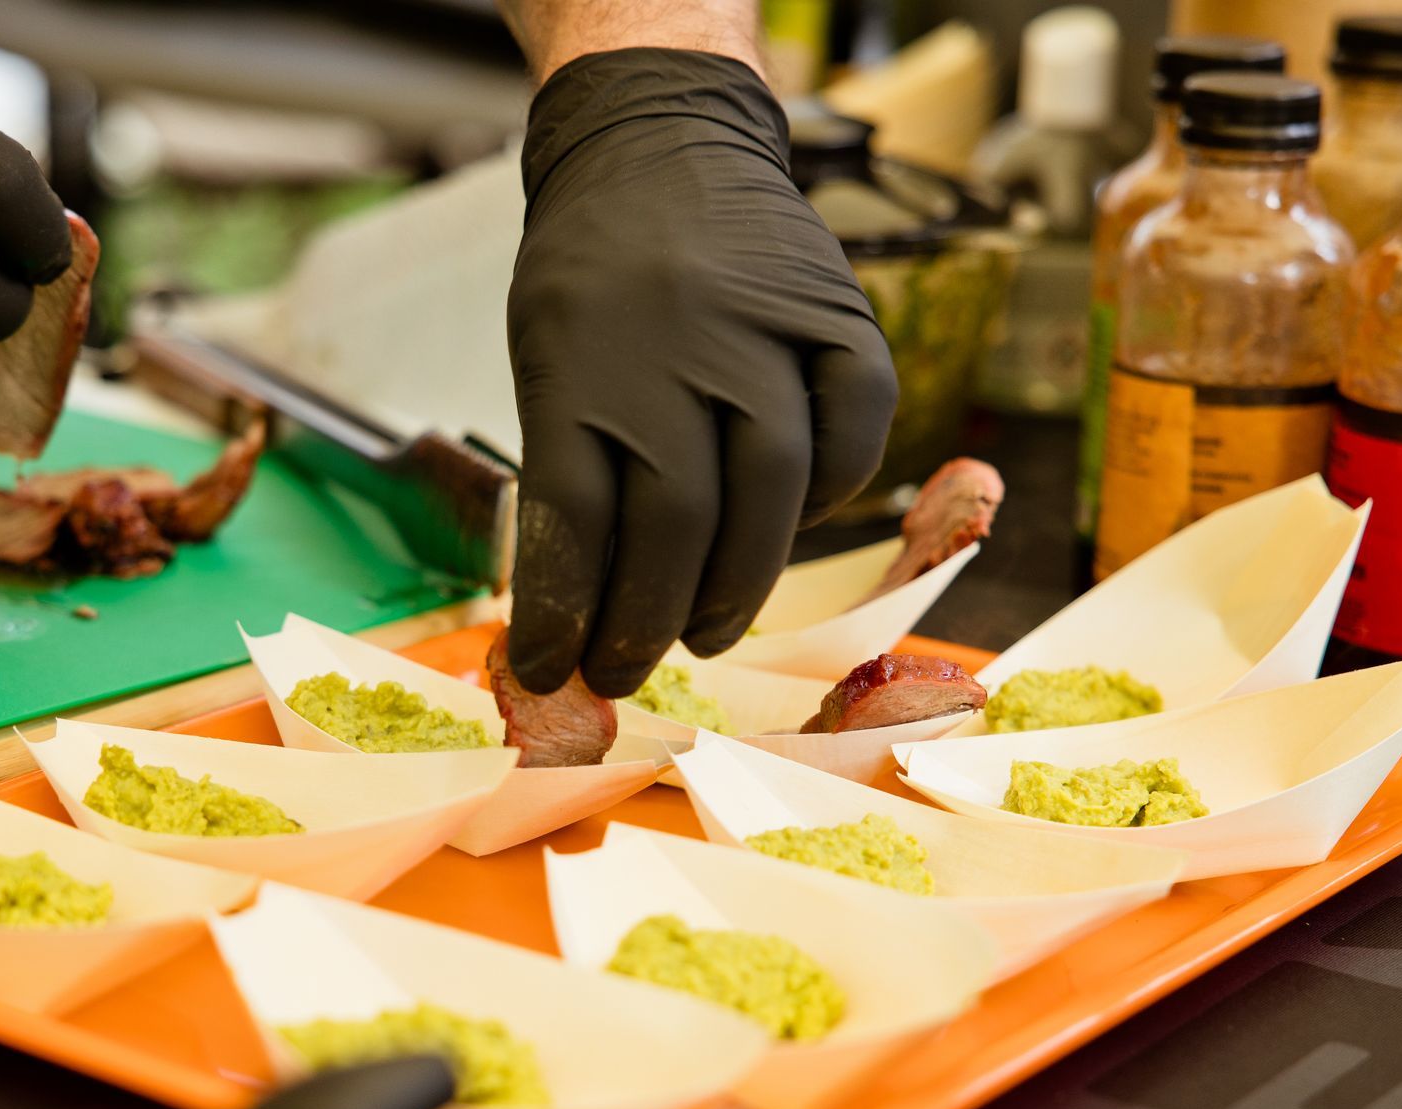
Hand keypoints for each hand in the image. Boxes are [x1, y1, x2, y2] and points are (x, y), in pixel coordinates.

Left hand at [504, 48, 896, 697]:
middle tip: (629, 669)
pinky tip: (790, 529)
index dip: (565, 613)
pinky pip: (856, 429)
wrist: (659, 141)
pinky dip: (831, 495)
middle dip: (649, 619)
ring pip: (770, 487)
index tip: (553, 674)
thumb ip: (564, 467)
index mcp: (578, 357)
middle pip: (675, 519)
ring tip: (703, 631)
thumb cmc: (590, 273)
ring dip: (738, 584)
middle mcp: (674, 342)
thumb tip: (574, 613)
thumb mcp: (545, 357)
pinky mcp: (841, 314)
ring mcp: (766, 324)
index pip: (574, 518)